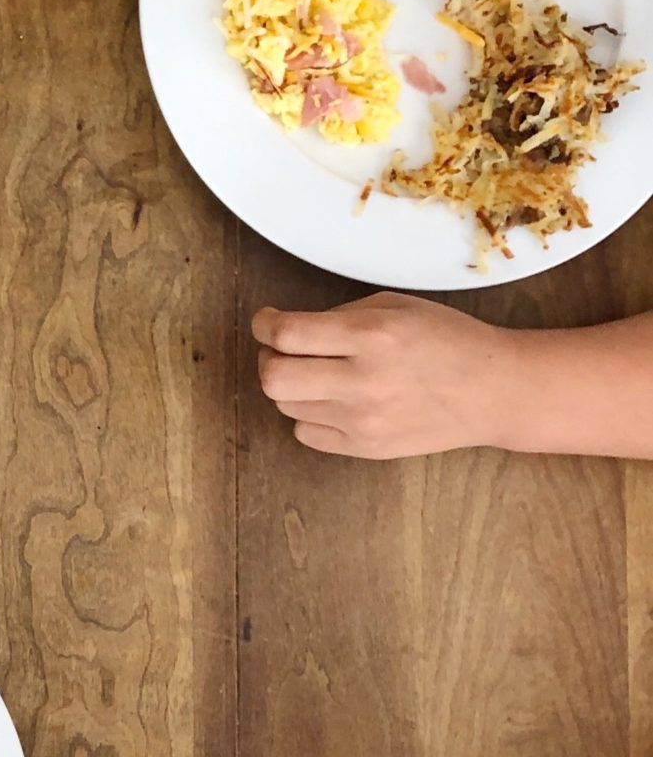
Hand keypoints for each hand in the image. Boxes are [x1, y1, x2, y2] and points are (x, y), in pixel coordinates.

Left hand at [253, 292, 516, 458]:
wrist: (493, 392)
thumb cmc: (447, 341)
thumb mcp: (396, 307)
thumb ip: (340, 317)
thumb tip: (289, 331)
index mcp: (372, 335)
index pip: (287, 335)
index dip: (264, 325)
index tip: (267, 322)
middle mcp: (363, 381)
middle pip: (274, 378)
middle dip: (268, 359)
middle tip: (284, 351)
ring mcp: (363, 421)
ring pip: (287, 406)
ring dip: (291, 386)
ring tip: (319, 373)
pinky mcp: (365, 449)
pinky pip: (306, 433)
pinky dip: (309, 415)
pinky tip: (333, 400)